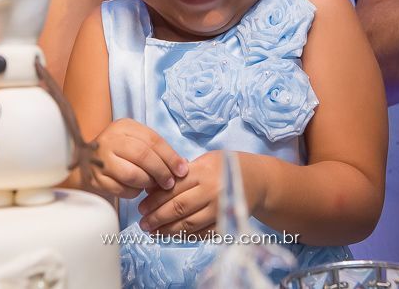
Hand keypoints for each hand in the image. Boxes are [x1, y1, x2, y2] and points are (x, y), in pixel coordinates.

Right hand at [88, 118, 187, 198]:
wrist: (85, 160)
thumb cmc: (120, 152)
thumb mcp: (137, 141)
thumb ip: (158, 151)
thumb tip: (182, 166)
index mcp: (123, 127)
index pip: (153, 140)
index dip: (171, 156)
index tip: (182, 170)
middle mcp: (110, 140)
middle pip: (143, 155)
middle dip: (161, 171)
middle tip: (170, 183)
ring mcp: (100, 160)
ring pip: (132, 174)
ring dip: (148, 183)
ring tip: (154, 186)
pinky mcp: (96, 179)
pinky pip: (121, 189)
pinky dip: (134, 192)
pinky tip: (137, 189)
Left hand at [137, 151, 268, 235]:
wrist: (257, 180)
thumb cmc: (226, 167)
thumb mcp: (204, 161)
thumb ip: (181, 173)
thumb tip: (152, 187)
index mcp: (203, 171)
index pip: (172, 188)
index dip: (154, 200)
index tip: (141, 207)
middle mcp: (212, 190)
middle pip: (178, 208)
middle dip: (156, 218)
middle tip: (143, 223)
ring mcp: (220, 209)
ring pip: (188, 224)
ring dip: (167, 230)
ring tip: (153, 232)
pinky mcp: (226, 223)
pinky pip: (202, 234)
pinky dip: (185, 237)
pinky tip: (172, 236)